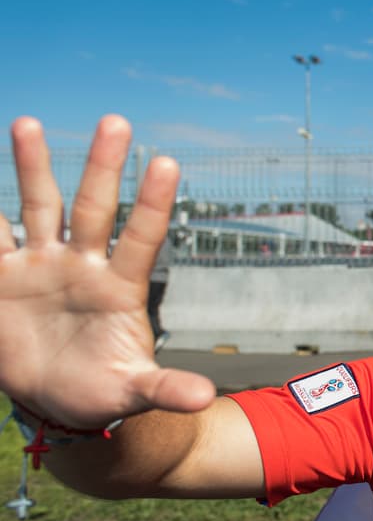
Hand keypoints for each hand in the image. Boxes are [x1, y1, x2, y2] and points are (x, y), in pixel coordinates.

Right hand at [0, 116, 215, 428]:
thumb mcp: (133, 390)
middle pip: (93, 207)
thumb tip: (205, 397)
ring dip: (32, 166)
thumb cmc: (103, 388)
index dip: (152, 203)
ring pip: (38, 207)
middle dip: (103, 167)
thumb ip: (165, 388)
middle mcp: (83, 265)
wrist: (55, 399)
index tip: (168, 162)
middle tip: (117, 121)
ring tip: (28, 122)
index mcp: (120, 287)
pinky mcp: (0, 278)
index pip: (142, 237)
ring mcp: (40, 265)